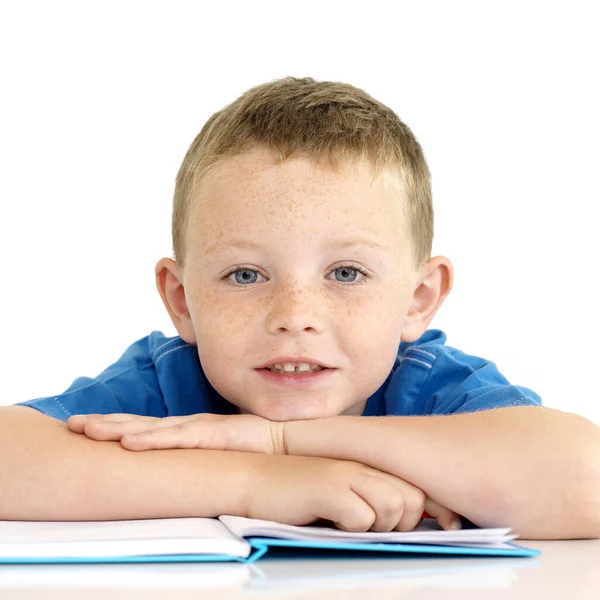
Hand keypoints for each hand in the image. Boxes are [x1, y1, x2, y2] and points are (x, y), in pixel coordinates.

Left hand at [67, 413, 283, 453]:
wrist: (282, 438)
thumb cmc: (251, 445)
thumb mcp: (216, 449)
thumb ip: (197, 452)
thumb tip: (180, 463)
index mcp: (187, 429)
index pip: (144, 427)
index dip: (116, 425)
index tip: (90, 426)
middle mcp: (187, 425)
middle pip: (138, 423)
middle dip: (105, 422)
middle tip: (73, 424)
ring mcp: (197, 428)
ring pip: (150, 428)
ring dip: (117, 428)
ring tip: (88, 429)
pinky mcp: (211, 435)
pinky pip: (176, 438)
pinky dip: (150, 440)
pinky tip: (128, 442)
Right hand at [247, 455, 461, 531]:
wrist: (254, 480)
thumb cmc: (298, 494)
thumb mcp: (342, 493)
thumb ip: (374, 499)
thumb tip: (413, 520)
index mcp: (369, 463)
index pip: (419, 486)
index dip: (434, 510)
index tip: (445, 526)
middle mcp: (363, 462)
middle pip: (413, 499)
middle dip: (401, 523)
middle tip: (369, 527)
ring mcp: (348, 472)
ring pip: (393, 509)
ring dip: (374, 526)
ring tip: (346, 522)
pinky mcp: (330, 486)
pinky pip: (361, 518)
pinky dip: (349, 527)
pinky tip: (327, 517)